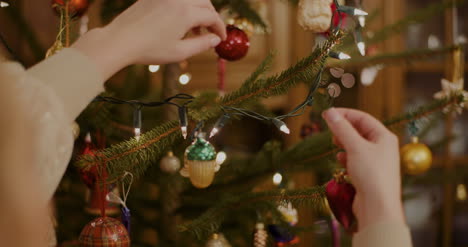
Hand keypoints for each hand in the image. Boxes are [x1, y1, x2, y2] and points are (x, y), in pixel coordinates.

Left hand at [72, 0, 225, 79]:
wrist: (121, 40)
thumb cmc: (149, 49)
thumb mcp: (179, 52)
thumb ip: (201, 45)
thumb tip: (216, 40)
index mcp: (186, 13)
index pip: (212, 17)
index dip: (220, 28)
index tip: (222, 39)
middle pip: (205, 3)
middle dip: (212, 17)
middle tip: (212, 33)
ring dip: (199, 11)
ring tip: (195, 30)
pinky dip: (185, 7)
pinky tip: (180, 23)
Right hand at [322, 108, 404, 230]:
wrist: (377, 207)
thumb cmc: (371, 174)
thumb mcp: (355, 147)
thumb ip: (342, 128)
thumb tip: (330, 112)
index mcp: (384, 137)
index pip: (363, 118)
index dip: (344, 114)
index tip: (327, 114)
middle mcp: (382, 147)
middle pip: (360, 131)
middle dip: (343, 130)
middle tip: (330, 132)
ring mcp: (376, 161)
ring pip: (356, 145)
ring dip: (344, 144)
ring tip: (335, 145)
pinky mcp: (369, 174)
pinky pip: (355, 159)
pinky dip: (346, 157)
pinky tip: (340, 160)